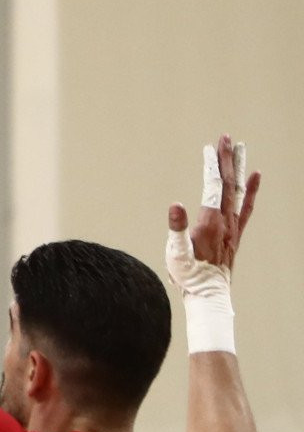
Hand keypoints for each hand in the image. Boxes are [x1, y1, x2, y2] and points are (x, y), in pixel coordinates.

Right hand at [168, 134, 260, 275]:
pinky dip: (252, 189)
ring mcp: (234, 226)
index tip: (210, 147)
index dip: (211, 166)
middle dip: (227, 159)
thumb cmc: (189, 275)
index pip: (212, 187)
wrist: (208, 294)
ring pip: (238, 190)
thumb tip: (176, 205)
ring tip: (240, 148)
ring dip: (238, 168)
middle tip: (226, 137)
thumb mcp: (176, 254)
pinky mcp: (236, 232)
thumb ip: (176, 229)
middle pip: (228, 183)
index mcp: (211, 222)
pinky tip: (255, 176)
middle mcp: (226, 221)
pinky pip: (248, 206)